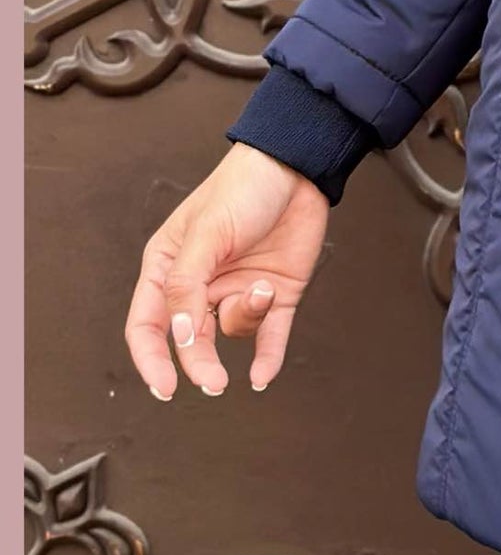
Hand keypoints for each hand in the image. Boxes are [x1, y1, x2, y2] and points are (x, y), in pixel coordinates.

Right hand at [125, 144, 329, 399]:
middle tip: (213, 381)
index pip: (148, 325)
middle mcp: (202, 283)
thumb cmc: (242, 188)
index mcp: (170, 266)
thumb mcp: (205, 234)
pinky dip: (267, 359)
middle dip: (200, 360)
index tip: (164, 388)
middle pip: (191, 339)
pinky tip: (262, 378)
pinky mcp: (277, 293)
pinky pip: (270, 337)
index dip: (152, 359)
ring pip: (234, 330)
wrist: (298, 166)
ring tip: (263, 288)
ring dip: (248, 317)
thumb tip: (181, 336)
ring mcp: (239, 288)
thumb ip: (187, 285)